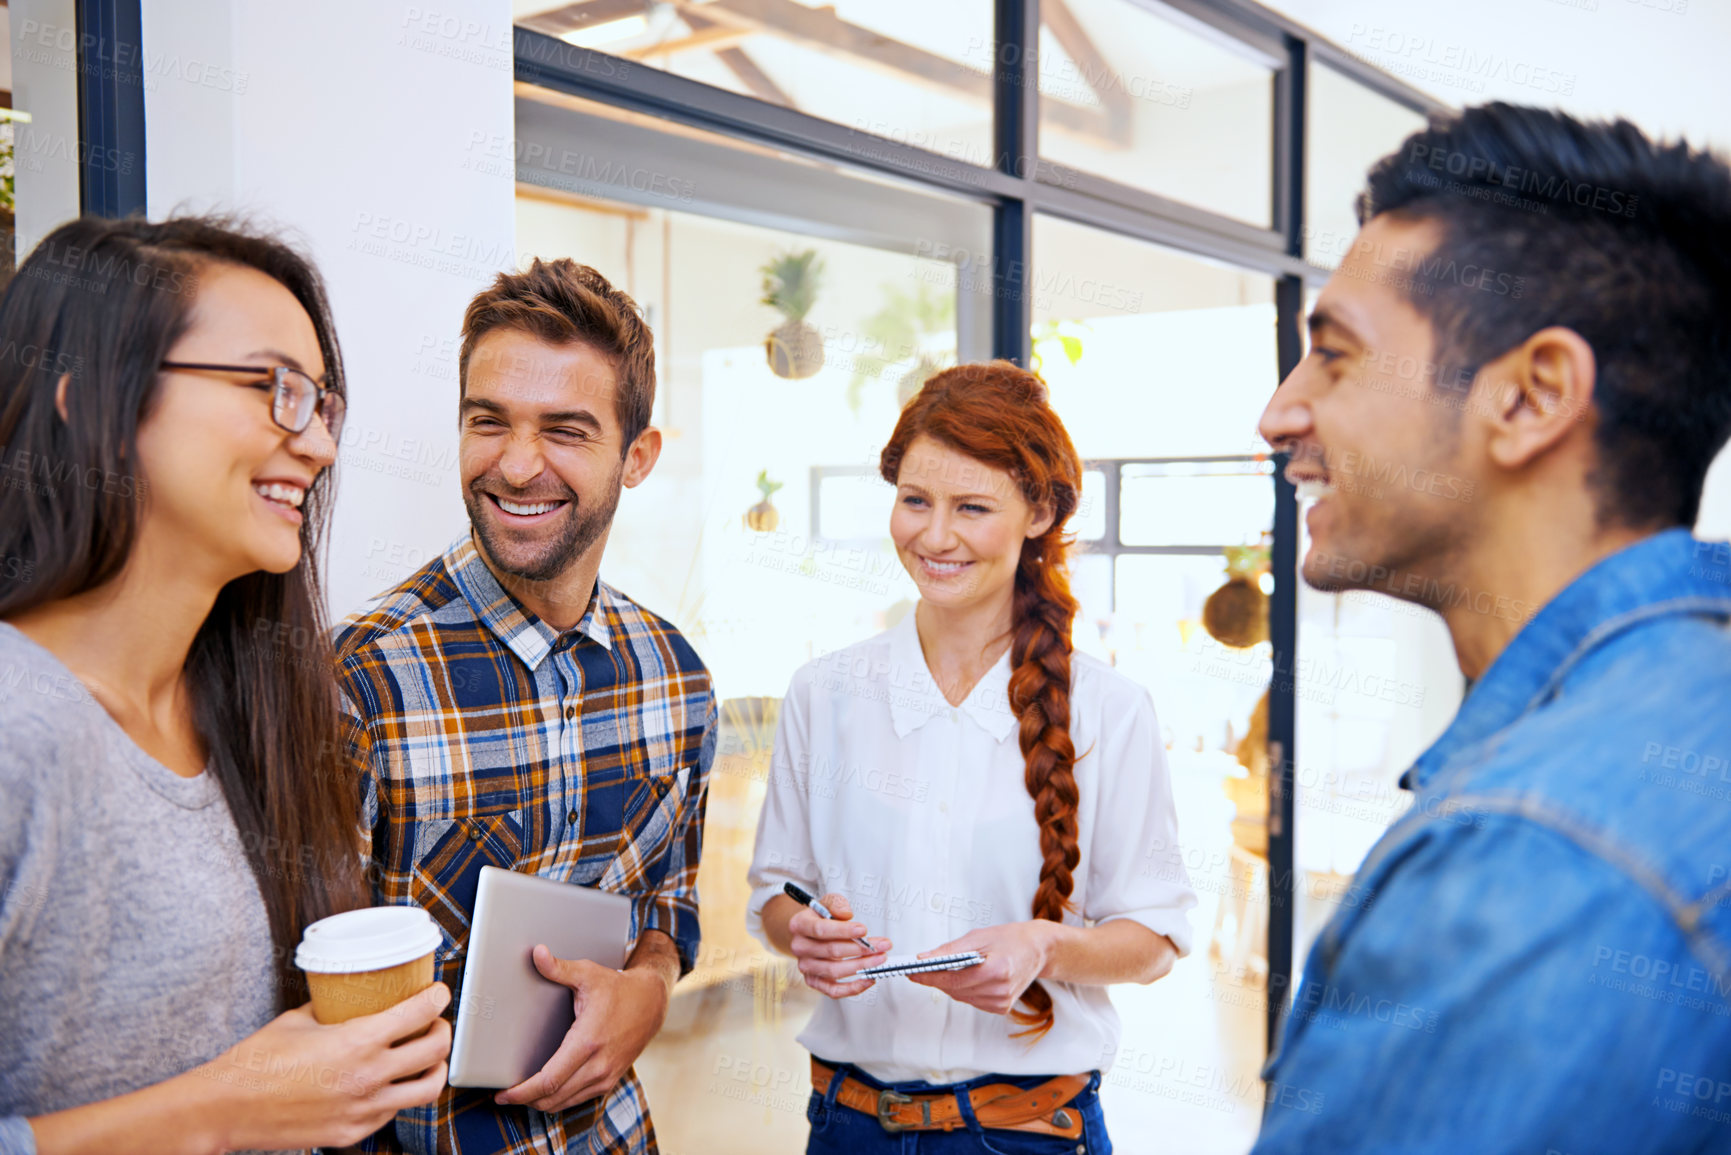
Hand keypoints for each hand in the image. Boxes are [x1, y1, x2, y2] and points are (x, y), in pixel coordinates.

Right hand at [210, 982, 452, 1150]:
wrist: (225, 1109)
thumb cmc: (256, 1061)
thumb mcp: (299, 1020)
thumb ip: (332, 1009)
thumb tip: (347, 996)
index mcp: (357, 1041)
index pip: (419, 1013)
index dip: (438, 998)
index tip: (440, 992)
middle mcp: (368, 1077)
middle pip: (435, 1051)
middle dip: (444, 1032)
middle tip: (437, 1023)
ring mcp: (362, 1110)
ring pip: (426, 1090)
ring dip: (435, 1069)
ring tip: (429, 1058)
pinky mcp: (351, 1134)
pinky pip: (392, 1113)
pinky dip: (400, 1095)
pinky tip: (391, 1084)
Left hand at [494, 944, 670, 1112]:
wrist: (651, 1003)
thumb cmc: (618, 989)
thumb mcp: (588, 974)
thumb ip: (559, 968)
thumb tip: (537, 953)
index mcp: (588, 1042)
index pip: (548, 1080)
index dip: (521, 1092)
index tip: (502, 1094)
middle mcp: (598, 1065)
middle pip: (552, 1098)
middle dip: (524, 1100)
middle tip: (503, 1095)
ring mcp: (605, 1077)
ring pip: (563, 1103)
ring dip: (539, 1102)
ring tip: (520, 1094)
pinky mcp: (609, 1081)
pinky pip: (576, 1100)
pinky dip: (557, 1100)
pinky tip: (545, 1091)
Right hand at [787, 893, 890, 999]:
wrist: (809, 933)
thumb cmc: (821, 917)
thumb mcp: (827, 902)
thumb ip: (836, 903)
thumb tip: (846, 914)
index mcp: (799, 925)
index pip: (821, 930)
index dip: (843, 931)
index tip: (863, 930)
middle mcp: (799, 947)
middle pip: (831, 951)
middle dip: (860, 949)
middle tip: (882, 946)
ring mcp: (806, 966)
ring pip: (834, 971)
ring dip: (861, 966)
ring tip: (880, 958)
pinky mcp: (814, 981)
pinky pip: (833, 990)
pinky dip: (852, 988)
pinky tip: (869, 978)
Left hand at [908, 922, 1056, 1014]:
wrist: (1038, 950)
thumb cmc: (1011, 938)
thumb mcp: (979, 936)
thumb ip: (951, 949)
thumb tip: (925, 958)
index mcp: (997, 970)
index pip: (953, 978)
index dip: (929, 976)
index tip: (911, 971)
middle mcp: (1000, 990)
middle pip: (955, 989)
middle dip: (935, 979)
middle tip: (918, 969)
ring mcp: (1002, 1002)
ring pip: (961, 996)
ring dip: (948, 984)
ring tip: (940, 970)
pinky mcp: (1002, 1008)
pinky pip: (971, 1000)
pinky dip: (963, 990)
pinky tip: (964, 978)